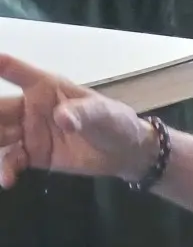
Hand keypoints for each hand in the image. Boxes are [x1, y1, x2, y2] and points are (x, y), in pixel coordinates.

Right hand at [0, 54, 154, 187]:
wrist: (125, 153)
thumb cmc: (114, 121)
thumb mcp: (103, 112)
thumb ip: (82, 113)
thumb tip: (62, 118)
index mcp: (45, 88)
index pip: (19, 73)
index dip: (3, 67)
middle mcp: (30, 108)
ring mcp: (29, 132)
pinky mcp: (33, 155)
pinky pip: (12, 160)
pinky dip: (6, 169)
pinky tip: (7, 179)